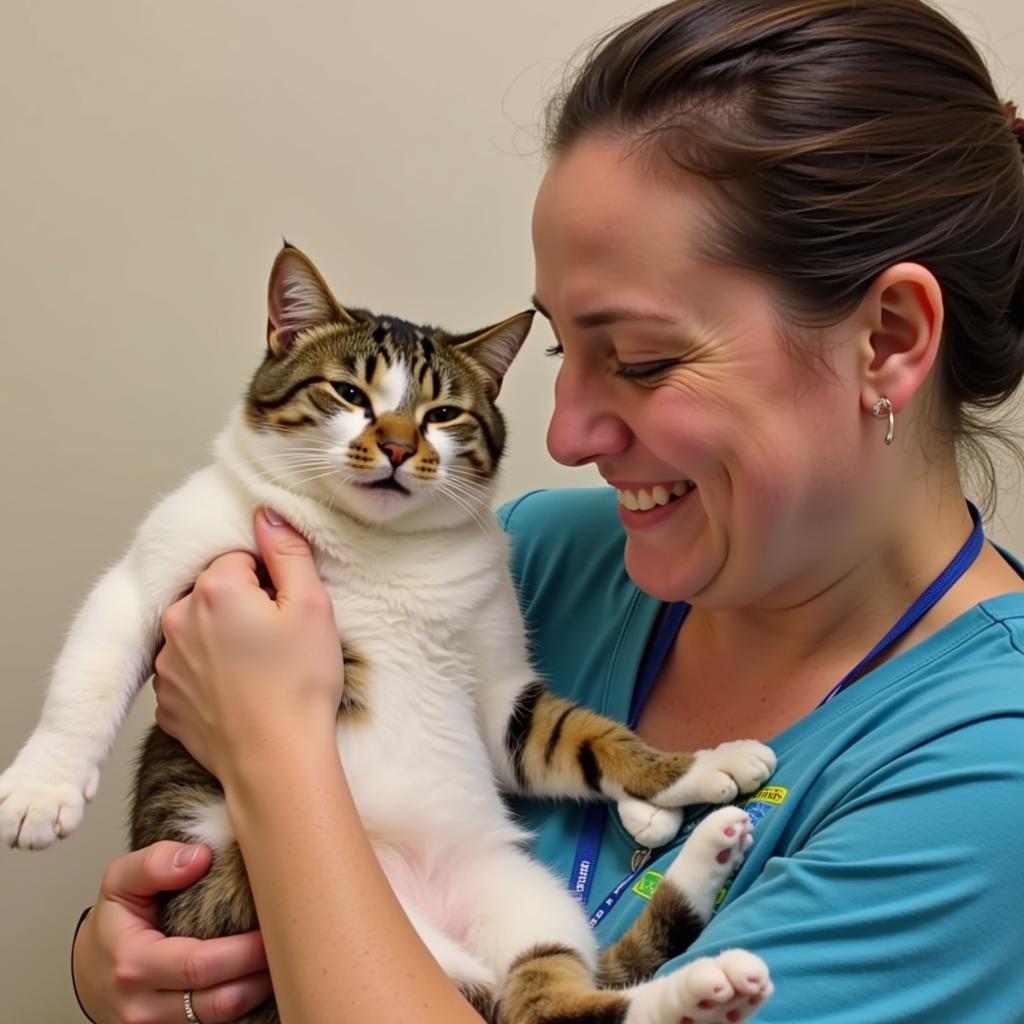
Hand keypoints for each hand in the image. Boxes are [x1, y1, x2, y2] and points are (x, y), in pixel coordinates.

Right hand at [73, 841, 270, 1022]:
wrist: (92, 971)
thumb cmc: (115, 921)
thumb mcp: (120, 880)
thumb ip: (154, 863)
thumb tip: (199, 858)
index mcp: (133, 965)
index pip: (200, 965)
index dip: (245, 950)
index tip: (275, 926)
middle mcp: (143, 1008)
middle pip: (220, 1001)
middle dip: (262, 973)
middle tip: (294, 942)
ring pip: (224, 1019)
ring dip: (259, 992)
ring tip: (287, 959)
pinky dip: (247, 1005)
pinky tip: (264, 978)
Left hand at [153, 509, 343, 784]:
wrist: (277, 762)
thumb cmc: (300, 684)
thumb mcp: (312, 605)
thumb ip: (288, 550)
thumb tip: (267, 513)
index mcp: (214, 588)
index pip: (242, 558)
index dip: (273, 581)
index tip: (288, 612)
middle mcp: (176, 619)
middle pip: (216, 592)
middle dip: (245, 607)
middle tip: (279, 643)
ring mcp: (165, 663)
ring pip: (200, 630)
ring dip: (224, 640)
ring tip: (261, 672)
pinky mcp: (165, 701)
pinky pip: (189, 670)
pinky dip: (211, 675)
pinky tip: (242, 694)